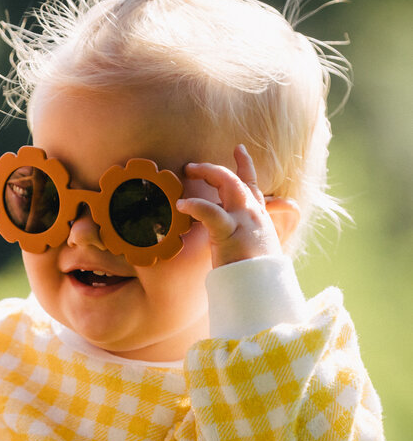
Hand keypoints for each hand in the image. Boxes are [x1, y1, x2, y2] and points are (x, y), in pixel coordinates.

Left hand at [176, 144, 282, 268]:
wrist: (259, 291)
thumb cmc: (254, 275)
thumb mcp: (255, 252)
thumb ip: (247, 240)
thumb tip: (238, 240)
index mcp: (258, 218)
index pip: (253, 185)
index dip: (245, 165)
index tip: (238, 149)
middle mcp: (253, 214)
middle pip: (236, 179)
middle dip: (214, 168)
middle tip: (192, 166)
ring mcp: (243, 221)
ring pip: (228, 183)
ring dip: (208, 172)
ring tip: (187, 171)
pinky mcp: (229, 233)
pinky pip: (210, 211)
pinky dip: (195, 205)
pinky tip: (181, 203)